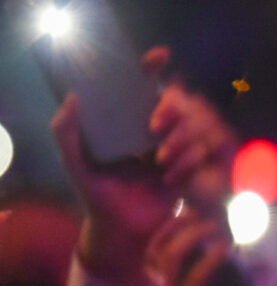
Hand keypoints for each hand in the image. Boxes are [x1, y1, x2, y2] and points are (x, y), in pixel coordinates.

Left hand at [53, 48, 236, 284]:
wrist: (122, 230)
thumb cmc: (96, 195)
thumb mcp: (76, 164)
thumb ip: (66, 133)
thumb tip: (73, 97)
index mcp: (125, 123)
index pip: (139, 87)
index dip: (150, 68)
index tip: (160, 56)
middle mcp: (150, 130)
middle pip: (175, 102)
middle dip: (171, 110)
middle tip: (155, 127)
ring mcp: (172, 147)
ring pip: (192, 127)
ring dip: (180, 142)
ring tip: (159, 163)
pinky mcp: (189, 167)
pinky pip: (200, 153)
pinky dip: (186, 164)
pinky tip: (169, 179)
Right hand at [141, 211, 229, 285]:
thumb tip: (202, 267)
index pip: (152, 247)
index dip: (168, 227)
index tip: (188, 213)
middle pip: (158, 244)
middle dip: (179, 223)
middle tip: (201, 212)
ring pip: (171, 256)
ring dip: (194, 235)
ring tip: (215, 225)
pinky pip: (194, 280)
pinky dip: (210, 261)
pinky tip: (224, 249)